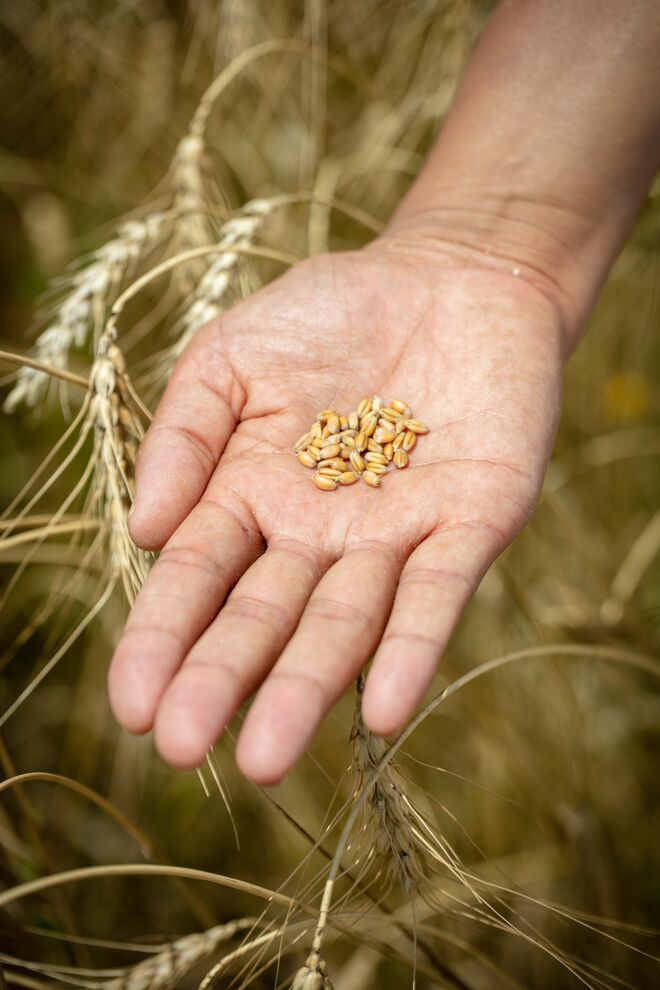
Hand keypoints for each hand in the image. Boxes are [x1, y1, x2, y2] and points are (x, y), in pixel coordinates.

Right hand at [108, 239, 563, 784]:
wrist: (451, 279)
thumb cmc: (332, 314)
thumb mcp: (232, 357)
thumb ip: (184, 434)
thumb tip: (144, 529)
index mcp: (253, 496)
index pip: (200, 577)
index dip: (163, 638)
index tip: (132, 704)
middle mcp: (319, 534)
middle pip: (266, 616)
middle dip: (223, 679)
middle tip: (182, 749)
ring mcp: (396, 535)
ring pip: (346, 621)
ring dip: (306, 685)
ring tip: (262, 756)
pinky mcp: (470, 522)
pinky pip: (436, 593)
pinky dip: (411, 647)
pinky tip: (381, 709)